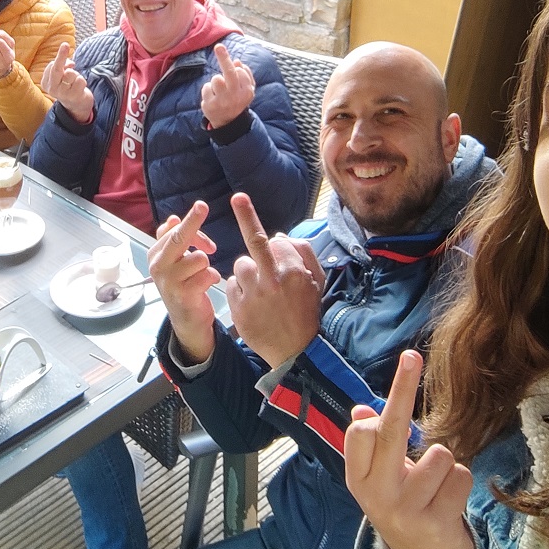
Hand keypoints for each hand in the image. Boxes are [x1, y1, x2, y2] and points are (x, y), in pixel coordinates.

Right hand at [40, 42, 93, 123]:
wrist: (76, 105)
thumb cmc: (68, 85)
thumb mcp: (63, 76)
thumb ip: (63, 67)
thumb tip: (70, 64)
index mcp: (46, 82)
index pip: (51, 65)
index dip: (61, 57)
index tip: (65, 45)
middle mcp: (52, 88)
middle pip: (57, 69)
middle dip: (61, 56)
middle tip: (65, 44)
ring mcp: (63, 93)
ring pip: (71, 73)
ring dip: (76, 74)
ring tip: (75, 81)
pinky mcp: (74, 96)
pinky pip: (80, 80)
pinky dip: (82, 81)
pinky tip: (80, 88)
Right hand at [148, 202, 220, 363]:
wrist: (186, 321)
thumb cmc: (183, 285)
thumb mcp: (173, 262)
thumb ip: (172, 240)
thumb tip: (172, 218)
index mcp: (155, 255)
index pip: (172, 229)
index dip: (191, 222)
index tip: (202, 208)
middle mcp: (158, 266)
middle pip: (179, 237)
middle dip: (193, 220)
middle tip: (202, 205)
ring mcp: (169, 281)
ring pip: (199, 257)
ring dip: (206, 265)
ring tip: (201, 276)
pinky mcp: (183, 295)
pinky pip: (207, 274)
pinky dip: (212, 278)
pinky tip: (206, 286)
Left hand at [201, 44, 255, 129]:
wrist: (228, 122)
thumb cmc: (237, 100)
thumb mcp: (246, 89)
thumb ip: (246, 75)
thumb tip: (237, 61)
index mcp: (247, 92)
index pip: (240, 72)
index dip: (236, 68)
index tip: (235, 63)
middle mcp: (235, 97)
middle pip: (229, 73)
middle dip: (224, 58)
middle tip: (218, 46)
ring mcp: (222, 102)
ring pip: (216, 79)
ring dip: (216, 81)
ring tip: (219, 90)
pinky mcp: (210, 105)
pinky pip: (206, 87)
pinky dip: (208, 90)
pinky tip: (213, 98)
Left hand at [226, 192, 323, 367]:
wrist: (294, 351)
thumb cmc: (306, 312)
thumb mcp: (316, 281)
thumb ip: (302, 254)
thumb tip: (279, 235)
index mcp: (294, 271)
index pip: (277, 242)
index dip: (275, 245)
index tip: (262, 226)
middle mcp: (273, 279)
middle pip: (256, 241)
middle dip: (247, 215)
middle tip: (238, 197)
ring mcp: (253, 294)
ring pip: (241, 265)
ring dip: (248, 272)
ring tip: (260, 290)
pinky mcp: (237, 307)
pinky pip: (232, 285)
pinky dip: (240, 289)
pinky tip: (252, 303)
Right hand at [344, 351, 475, 548]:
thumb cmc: (399, 502)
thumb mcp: (376, 477)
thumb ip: (368, 446)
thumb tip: (362, 410)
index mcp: (357, 477)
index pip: (363, 431)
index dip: (386, 404)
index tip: (406, 364)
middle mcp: (376, 493)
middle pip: (392, 431)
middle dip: (403, 389)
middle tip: (412, 356)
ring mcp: (405, 509)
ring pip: (438, 454)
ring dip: (444, 462)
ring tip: (435, 482)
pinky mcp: (435, 522)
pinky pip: (461, 476)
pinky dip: (461, 481)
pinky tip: (449, 496)